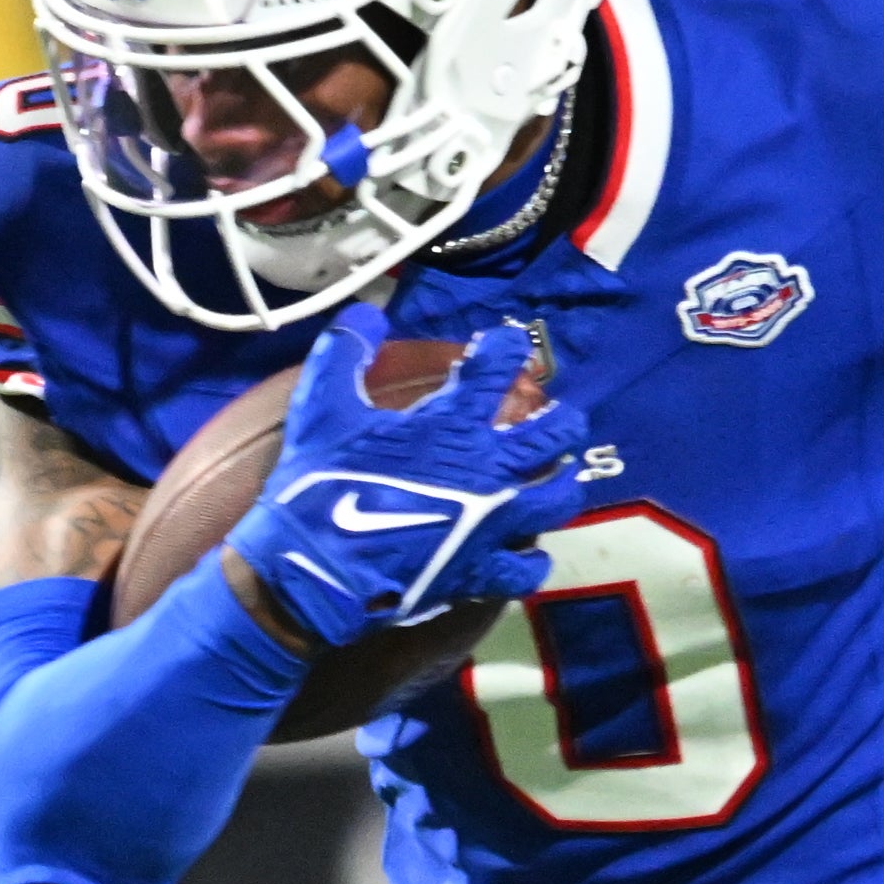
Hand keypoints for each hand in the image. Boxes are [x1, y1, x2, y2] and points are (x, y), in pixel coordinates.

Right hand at [225, 308, 589, 649]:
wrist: (320, 569)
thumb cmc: (321, 484)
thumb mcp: (322, 408)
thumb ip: (344, 354)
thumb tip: (367, 313)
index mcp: (452, 424)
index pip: (496, 369)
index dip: (506, 349)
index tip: (507, 344)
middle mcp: (488, 469)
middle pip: (553, 434)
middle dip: (562, 419)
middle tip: (559, 416)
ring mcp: (493, 524)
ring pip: (557, 498)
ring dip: (563, 483)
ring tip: (559, 476)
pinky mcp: (483, 571)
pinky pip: (527, 567)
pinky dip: (533, 560)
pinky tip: (530, 554)